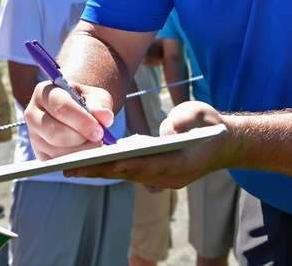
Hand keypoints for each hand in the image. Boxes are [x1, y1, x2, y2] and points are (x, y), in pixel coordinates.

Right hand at [24, 80, 115, 159]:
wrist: (76, 111)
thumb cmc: (85, 101)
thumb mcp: (95, 96)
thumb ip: (100, 104)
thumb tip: (105, 117)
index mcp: (44, 92)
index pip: (61, 107)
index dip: (82, 121)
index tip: (99, 131)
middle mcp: (33, 114)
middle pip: (56, 133)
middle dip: (81, 139)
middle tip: (99, 139)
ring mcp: (34, 136)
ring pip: (57, 151)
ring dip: (81, 152)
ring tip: (95, 144)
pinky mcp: (39, 154)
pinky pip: (58, 163)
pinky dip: (76, 161)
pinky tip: (86, 152)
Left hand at [64, 100, 233, 187]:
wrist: (226, 143)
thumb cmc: (210, 125)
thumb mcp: (201, 112)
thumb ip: (184, 119)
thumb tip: (167, 129)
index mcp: (177, 164)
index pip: (139, 165)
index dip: (112, 164)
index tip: (88, 164)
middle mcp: (167, 177)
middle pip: (126, 173)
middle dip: (96, 170)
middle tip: (65, 169)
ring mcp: (163, 179)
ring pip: (126, 175)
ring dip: (100, 171)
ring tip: (70, 166)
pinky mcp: (159, 176)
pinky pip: (131, 173)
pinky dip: (112, 168)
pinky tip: (91, 161)